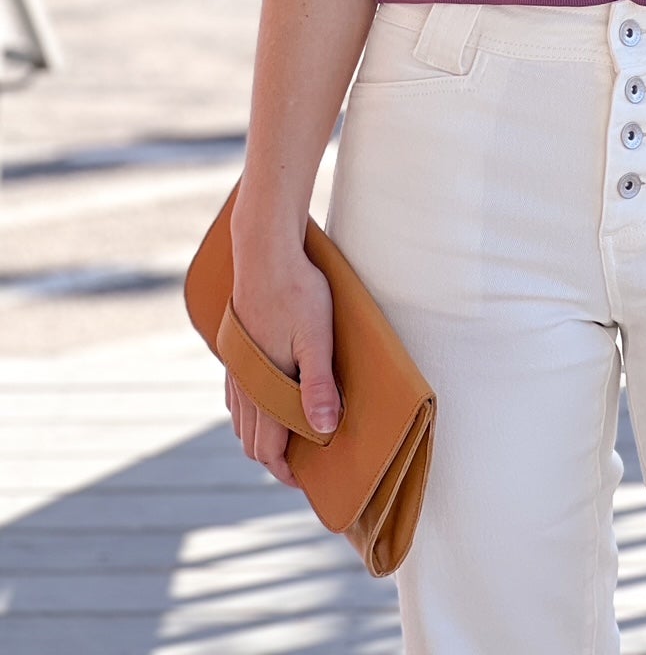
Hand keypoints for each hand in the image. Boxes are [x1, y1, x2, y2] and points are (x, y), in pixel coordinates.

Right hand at [225, 244, 340, 489]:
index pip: (269, 450)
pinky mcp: (234, 350)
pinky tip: (267, 400)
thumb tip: (324, 429)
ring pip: (242, 420)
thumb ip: (318, 385)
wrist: (263, 253)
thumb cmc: (297, 292)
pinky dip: (250, 411)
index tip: (306, 480)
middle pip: (252, 442)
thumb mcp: (317, 338)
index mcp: (264, 390)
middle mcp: (244, 385)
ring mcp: (236, 368)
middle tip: (303, 461)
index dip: (287, 471)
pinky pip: (237, 395)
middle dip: (275, 458)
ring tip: (290, 434)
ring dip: (261, 435)